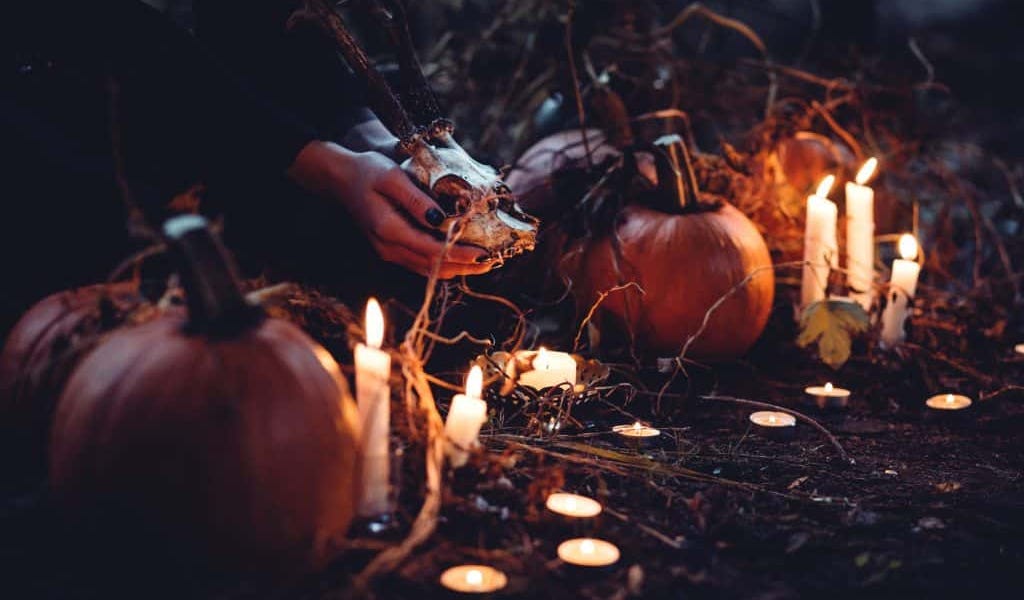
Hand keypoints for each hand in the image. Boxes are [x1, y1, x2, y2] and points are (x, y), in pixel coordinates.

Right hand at [288, 141, 492, 278]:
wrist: (341, 179)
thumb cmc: (367, 172)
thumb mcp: (392, 178)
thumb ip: (416, 200)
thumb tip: (442, 220)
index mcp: (388, 230)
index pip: (431, 250)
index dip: (460, 254)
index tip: (484, 254)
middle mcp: (388, 248)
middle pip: (432, 266)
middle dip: (465, 267)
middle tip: (493, 263)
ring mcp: (388, 252)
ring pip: (427, 270)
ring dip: (456, 269)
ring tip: (483, 264)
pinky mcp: (391, 250)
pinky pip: (420, 264)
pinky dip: (442, 264)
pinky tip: (460, 259)